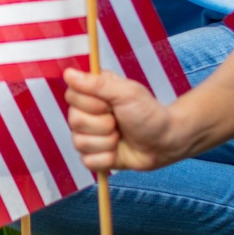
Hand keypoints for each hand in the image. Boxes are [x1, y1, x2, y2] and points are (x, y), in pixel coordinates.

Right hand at [64, 67, 181, 170]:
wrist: (164, 142)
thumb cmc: (149, 114)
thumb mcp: (126, 93)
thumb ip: (97, 84)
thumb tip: (69, 73)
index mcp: (92, 93)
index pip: (71, 95)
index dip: (90, 103)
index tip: (109, 104)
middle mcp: (87, 113)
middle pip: (74, 121)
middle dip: (102, 124)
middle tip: (119, 121)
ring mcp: (89, 136)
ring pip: (79, 143)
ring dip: (106, 142)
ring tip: (120, 136)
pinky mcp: (94, 156)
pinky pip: (87, 161)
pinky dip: (106, 158)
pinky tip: (117, 152)